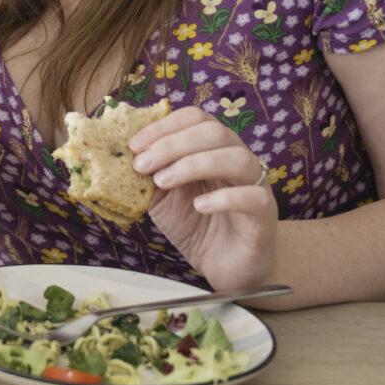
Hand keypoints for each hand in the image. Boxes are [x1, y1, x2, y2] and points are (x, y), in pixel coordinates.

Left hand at [132, 106, 277, 290]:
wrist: (225, 266)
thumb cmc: (195, 225)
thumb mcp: (161, 198)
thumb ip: (147, 175)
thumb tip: (120, 156)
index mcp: (213, 148)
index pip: (195, 118)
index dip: (163, 126)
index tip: (134, 144)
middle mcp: (238, 159)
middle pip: (214, 131)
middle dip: (172, 144)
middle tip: (142, 165)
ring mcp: (256, 185)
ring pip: (235, 158)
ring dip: (193, 165)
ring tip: (163, 182)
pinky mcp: (265, 214)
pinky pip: (252, 196)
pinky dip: (223, 198)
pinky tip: (199, 206)